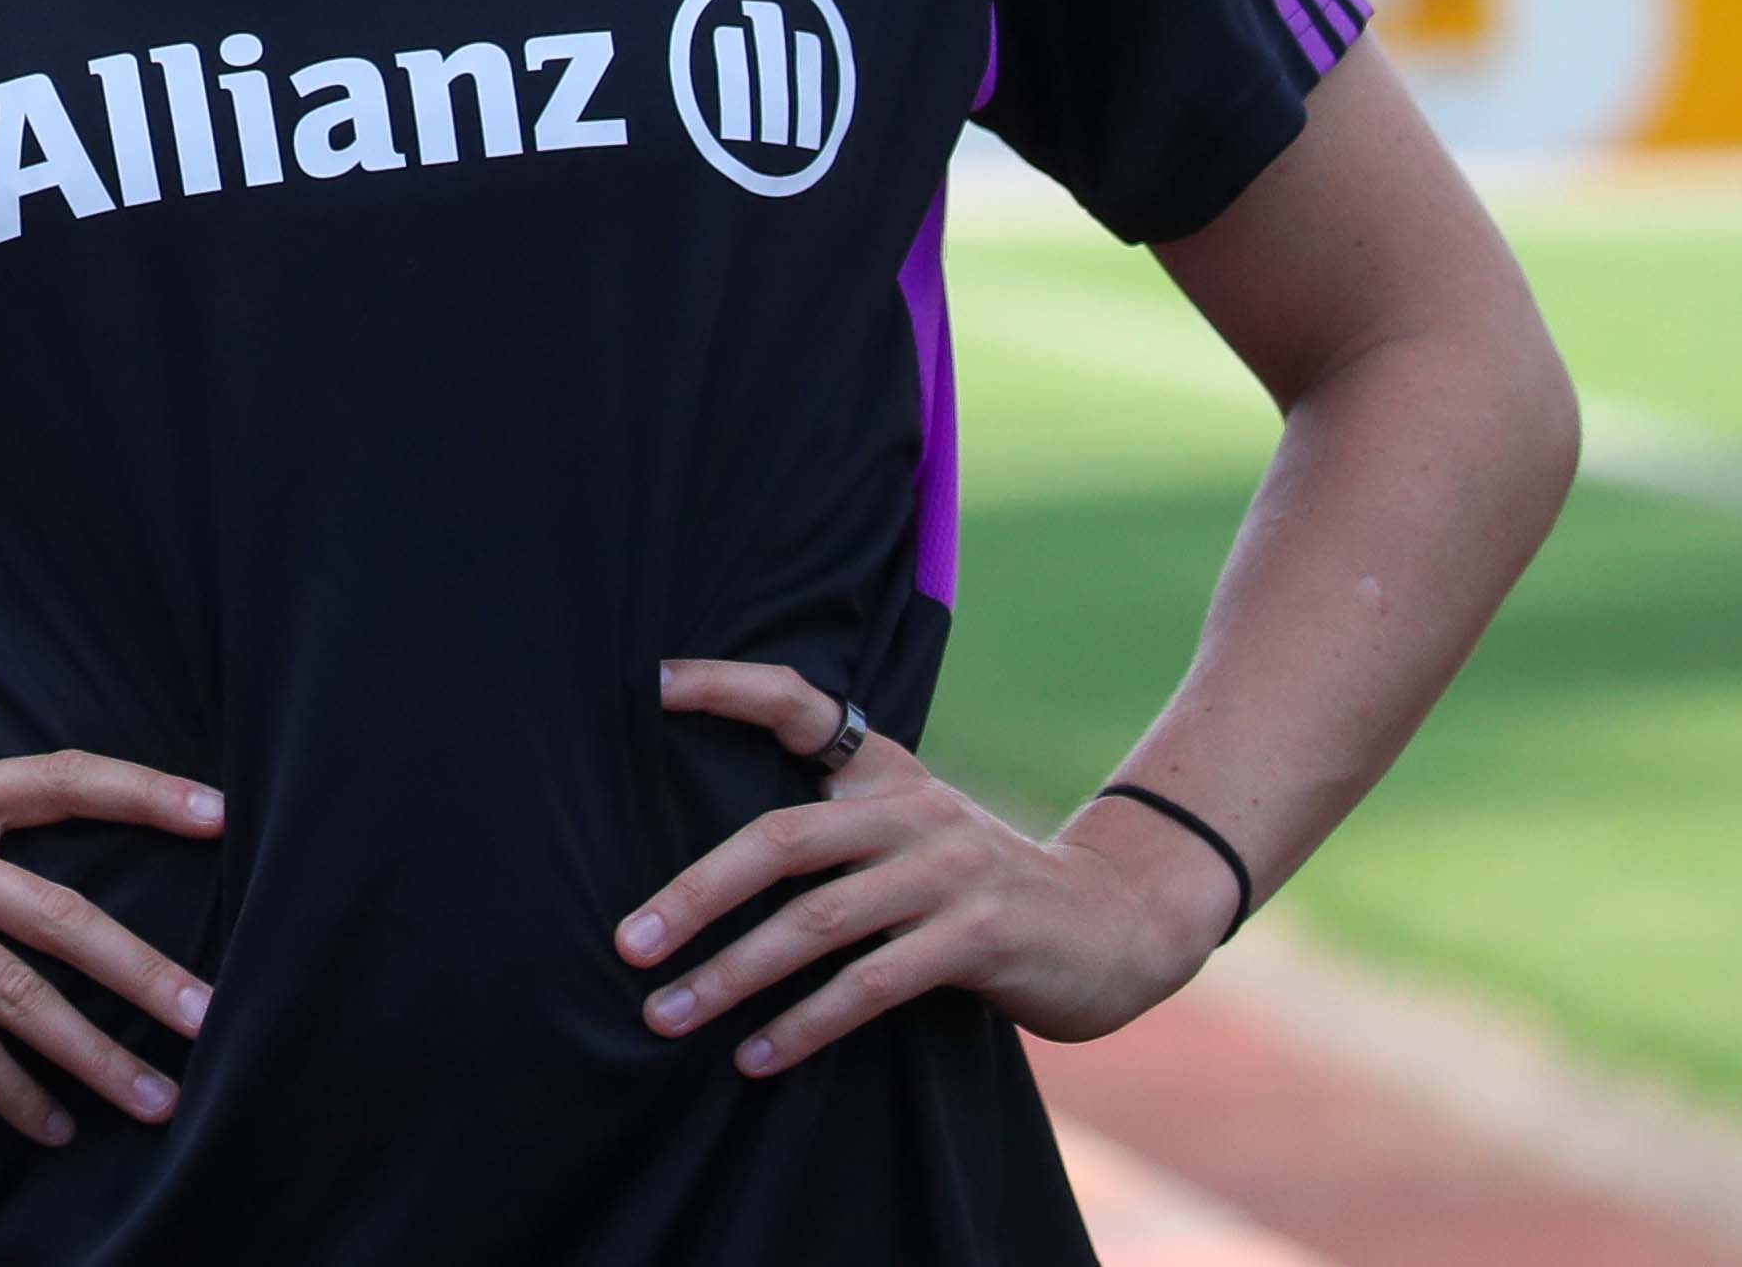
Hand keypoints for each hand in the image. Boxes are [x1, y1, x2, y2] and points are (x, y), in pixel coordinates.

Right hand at [0, 757, 223, 1145]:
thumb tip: (95, 897)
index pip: (59, 777)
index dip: (142, 792)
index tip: (222, 816)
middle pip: (58, 910)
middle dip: (144, 972)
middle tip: (211, 1016)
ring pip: (18, 992)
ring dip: (94, 1056)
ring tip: (155, 1100)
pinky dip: (16, 1093)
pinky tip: (53, 1126)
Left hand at [617, 660, 1233, 1074]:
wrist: (1113, 928)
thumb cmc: (980, 891)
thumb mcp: (913, 836)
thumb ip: (835, 833)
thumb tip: (705, 878)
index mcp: (888, 773)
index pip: (803, 707)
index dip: (731, 688)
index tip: (653, 684)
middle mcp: (912, 810)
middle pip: (781, 840)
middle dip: (694, 895)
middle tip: (628, 943)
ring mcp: (947, 872)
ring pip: (816, 923)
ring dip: (733, 976)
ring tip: (667, 1016)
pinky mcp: (979, 937)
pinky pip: (871, 984)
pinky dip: (806, 1023)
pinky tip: (757, 1057)